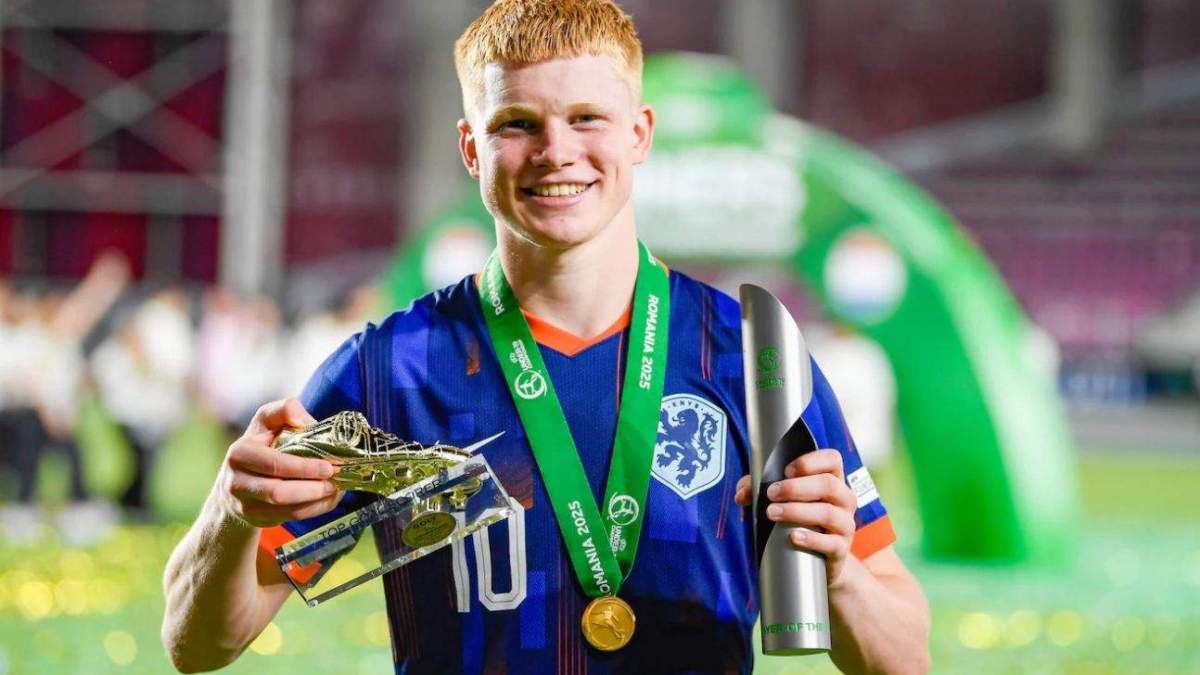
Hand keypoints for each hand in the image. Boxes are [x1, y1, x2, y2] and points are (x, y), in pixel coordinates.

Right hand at [215, 398, 341, 527]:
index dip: (304, 467)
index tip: (329, 466)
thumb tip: (306, 422)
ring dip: (318, 501)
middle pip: (279, 492)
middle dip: (312, 488)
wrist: (234, 483)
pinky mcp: (257, 519)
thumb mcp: (266, 421)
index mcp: (240, 453)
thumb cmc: (260, 445)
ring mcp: (245, 505)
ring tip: (336, 488)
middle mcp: (237, 482)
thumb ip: (285, 411)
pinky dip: (315, 509)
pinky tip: (328, 498)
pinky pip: (291, 517)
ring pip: (287, 509)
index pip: (275, 464)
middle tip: (336, 480)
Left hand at [734, 449, 857, 586]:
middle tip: (771, 493)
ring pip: (828, 513)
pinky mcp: (841, 548)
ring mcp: (846, 524)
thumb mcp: (782, 500)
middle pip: (828, 484)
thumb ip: (758, 490)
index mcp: (833, 480)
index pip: (832, 460)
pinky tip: (793, 537)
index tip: (786, 470)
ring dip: (797, 511)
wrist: (818, 561)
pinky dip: (811, 539)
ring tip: (772, 513)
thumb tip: (741, 494)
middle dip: (795, 487)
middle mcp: (844, 499)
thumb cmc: (800, 521)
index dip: (810, 461)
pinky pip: (831, 543)